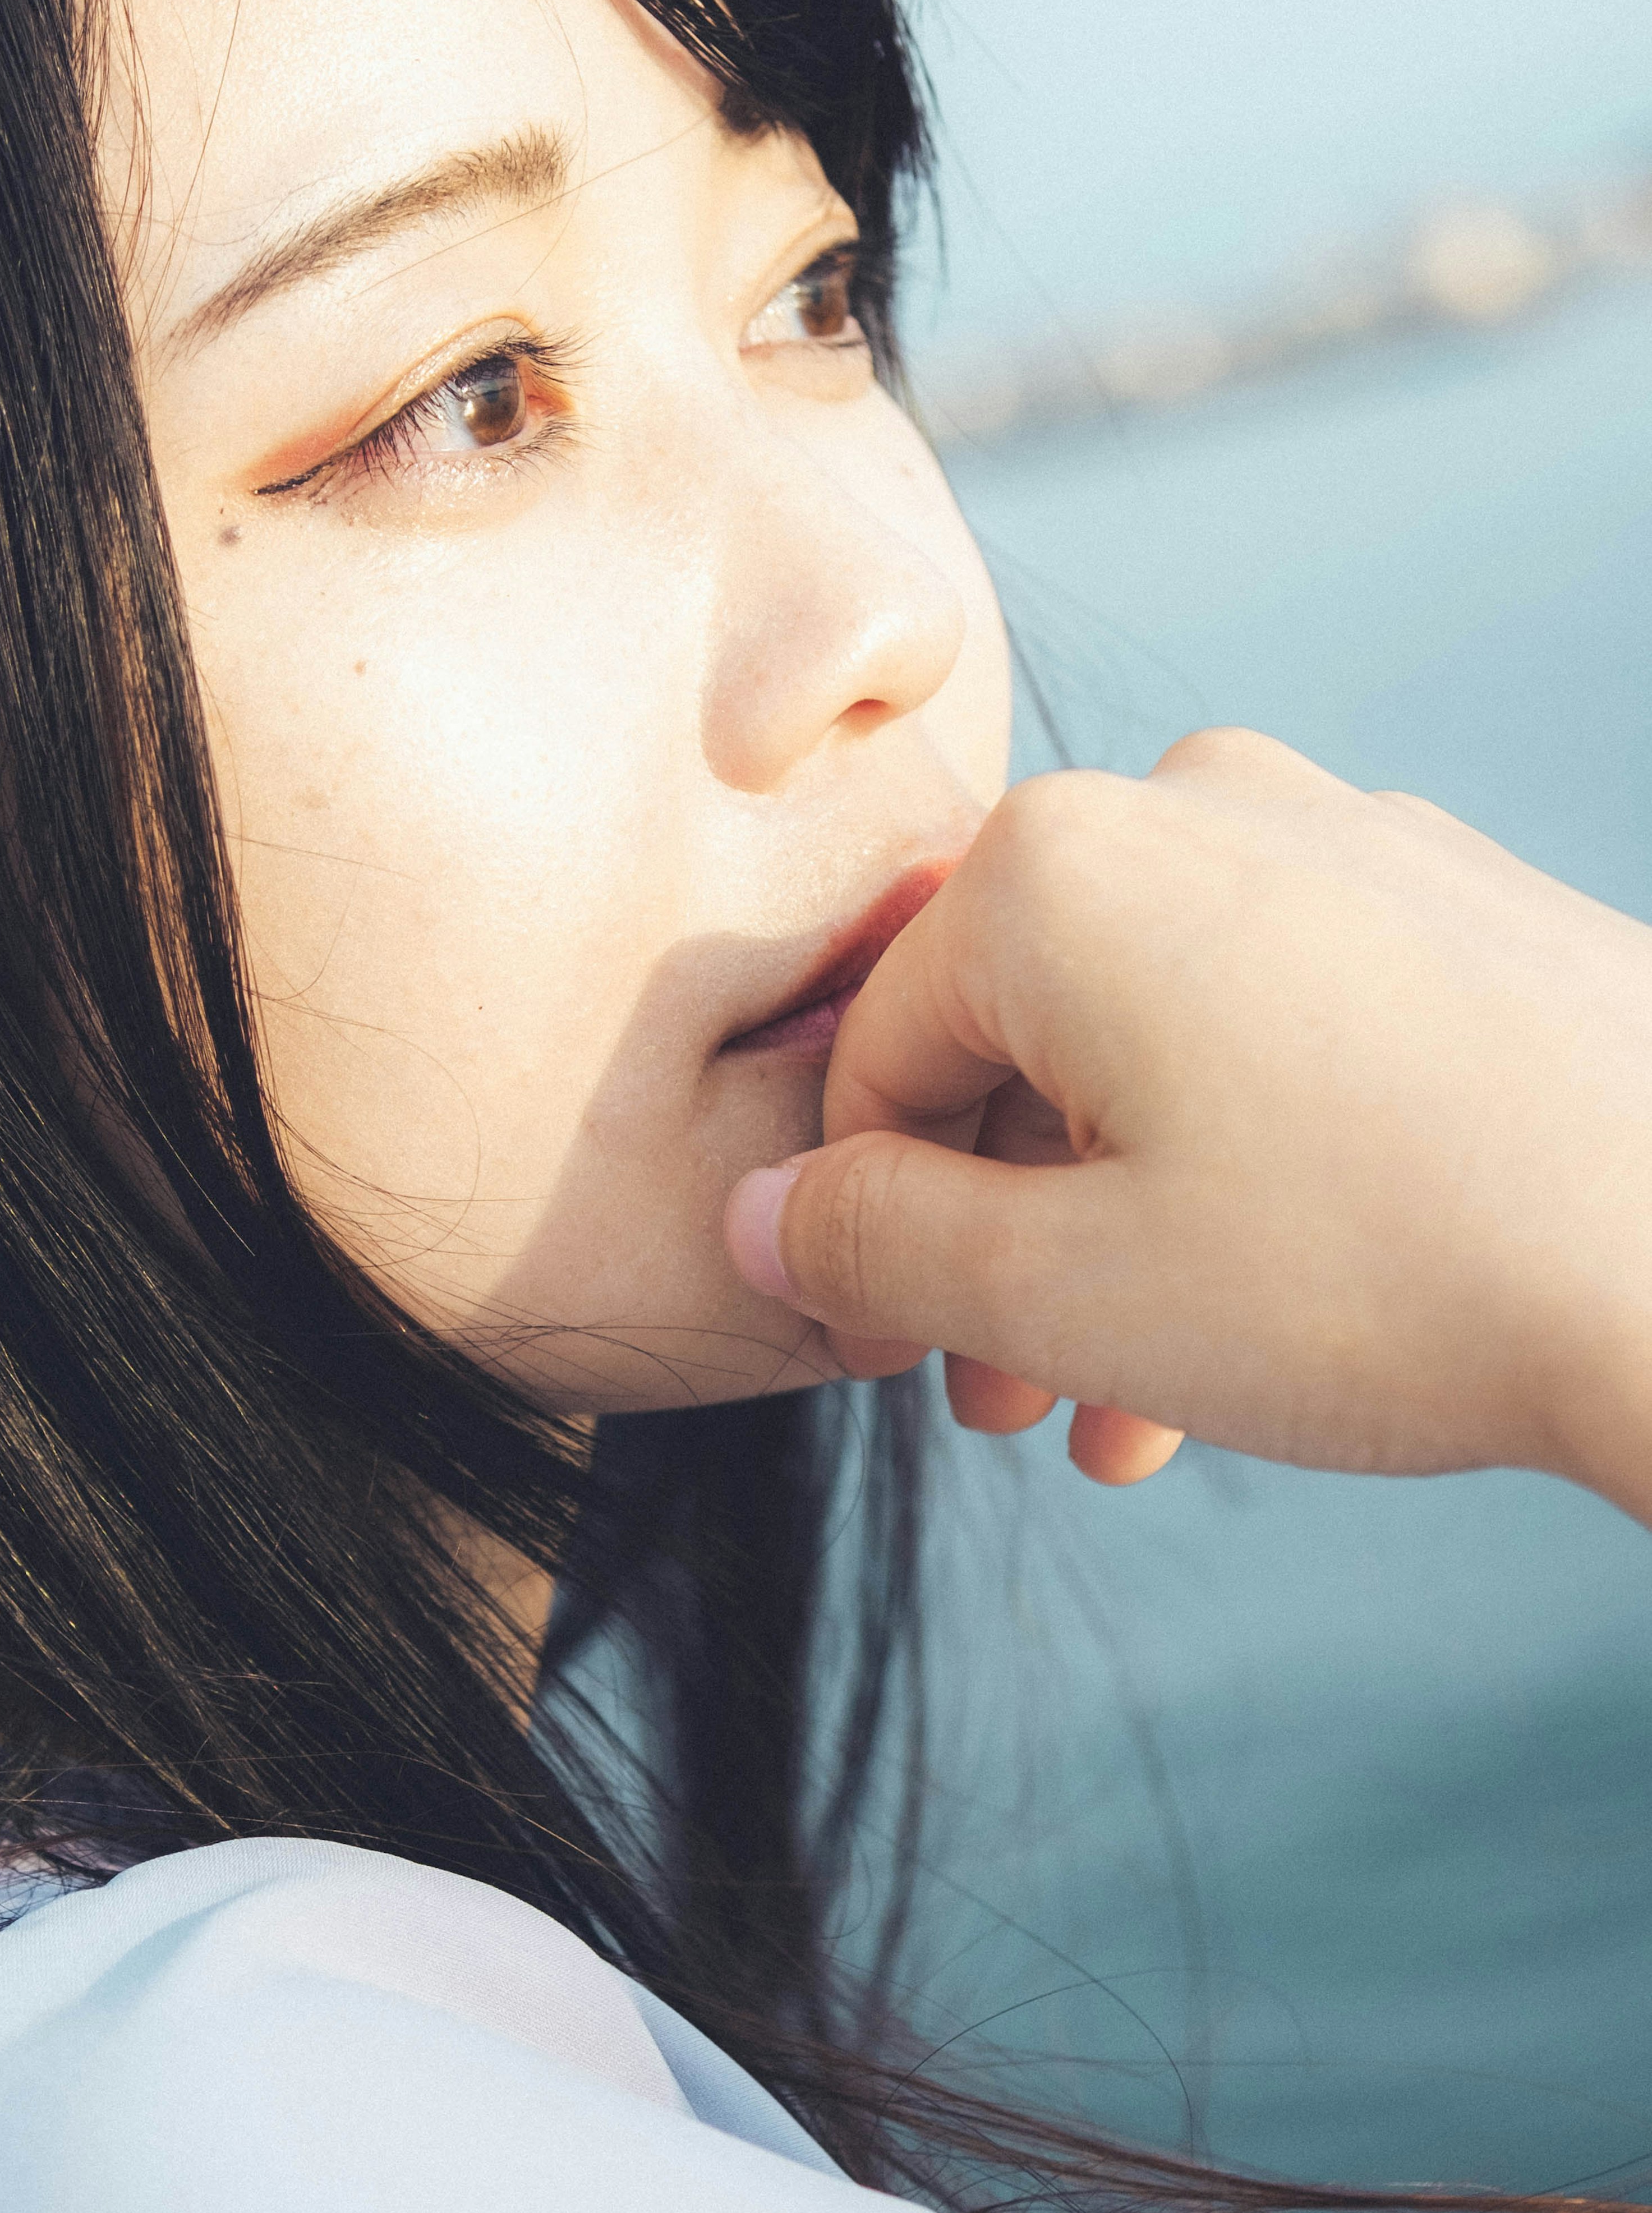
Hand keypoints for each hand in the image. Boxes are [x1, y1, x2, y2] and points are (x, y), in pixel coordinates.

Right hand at [723, 732, 1651, 1515]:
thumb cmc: (1385, 1269)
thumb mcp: (1066, 1290)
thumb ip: (875, 1246)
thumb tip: (763, 1216)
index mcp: (1059, 870)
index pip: (875, 1059)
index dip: (861, 1231)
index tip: (900, 1362)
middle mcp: (1192, 805)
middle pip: (1019, 1050)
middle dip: (1004, 1248)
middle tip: (1016, 1403)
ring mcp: (1340, 842)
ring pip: (1153, 1054)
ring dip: (1118, 1237)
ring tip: (1136, 1407)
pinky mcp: (1449, 904)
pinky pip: (1279, 1031)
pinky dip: (1238, 1171)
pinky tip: (1264, 1325)